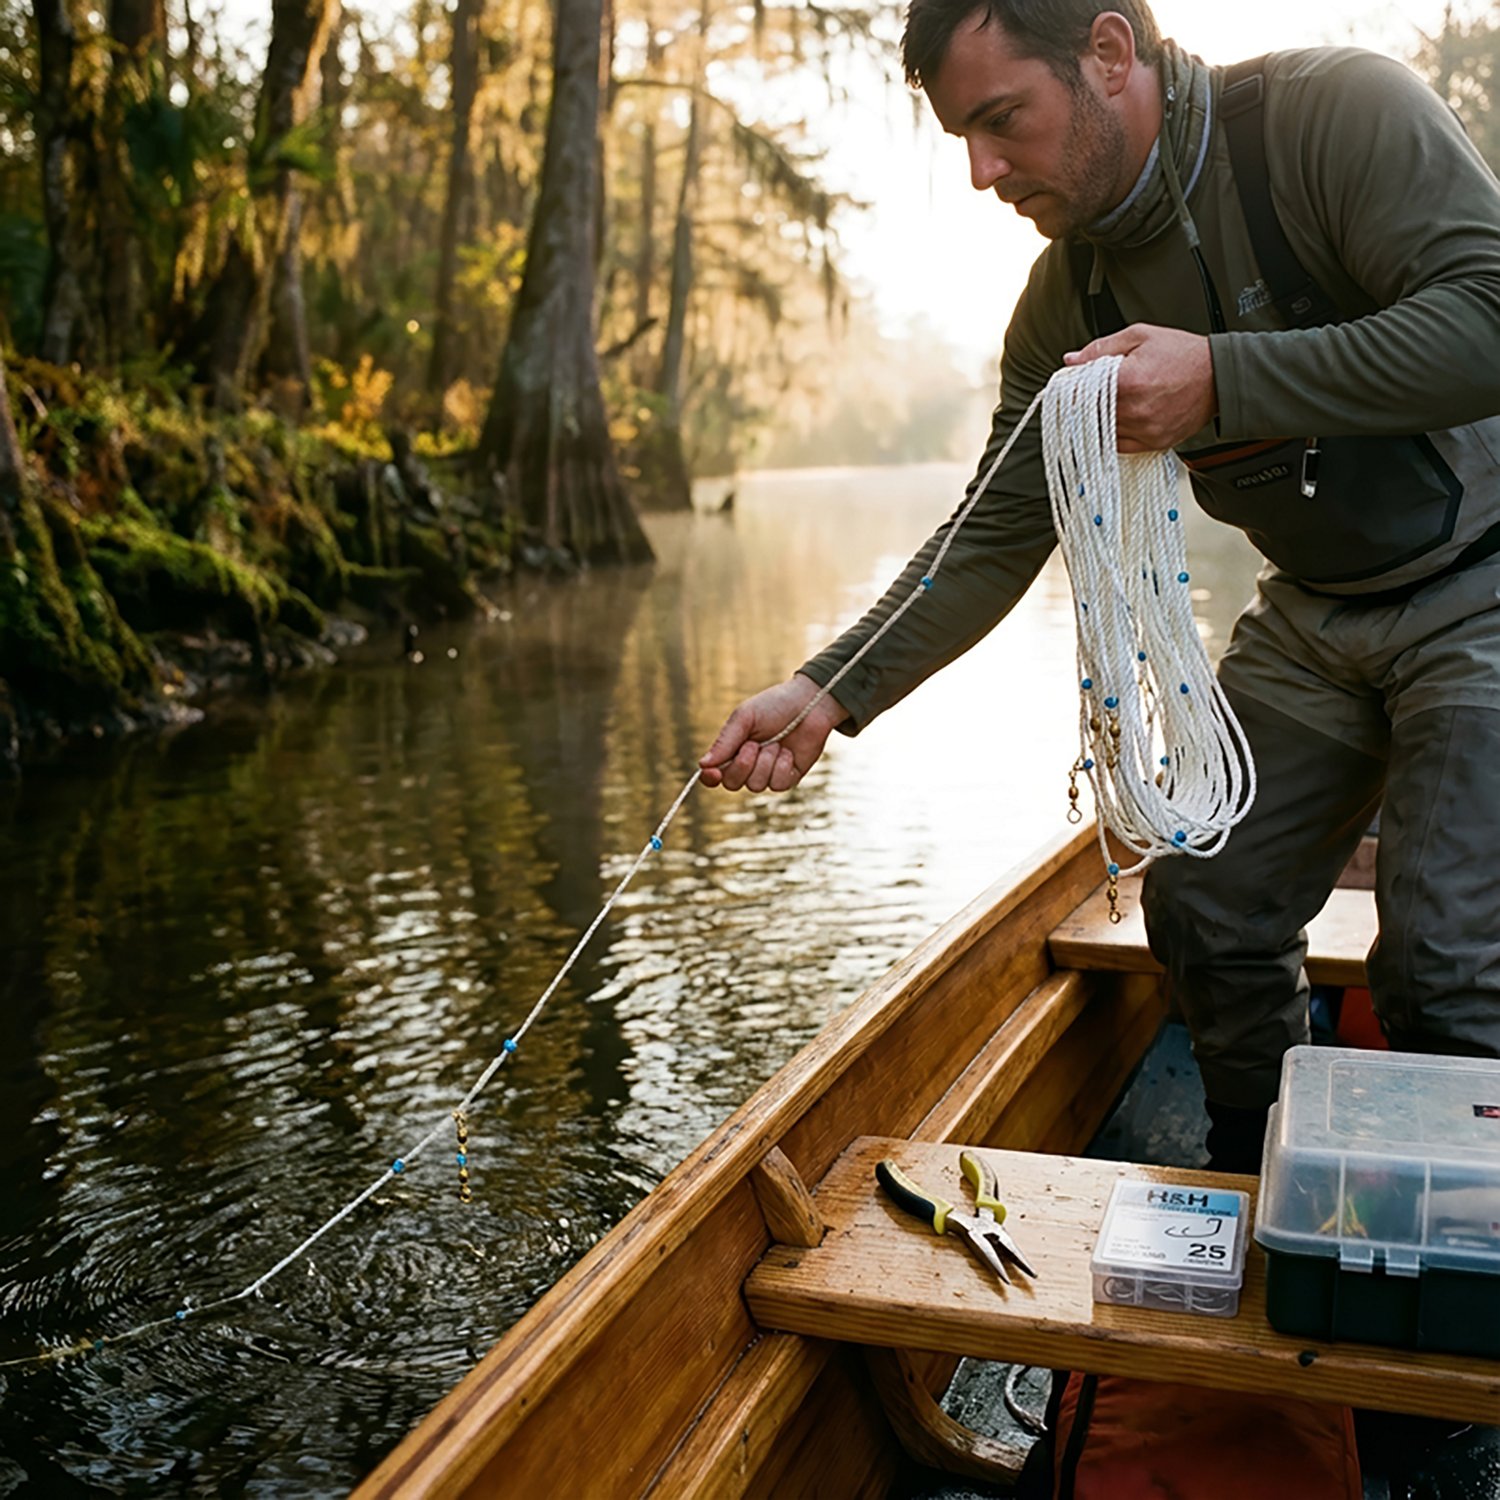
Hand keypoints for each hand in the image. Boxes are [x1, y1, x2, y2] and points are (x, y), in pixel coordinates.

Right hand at [699, 673, 848, 792]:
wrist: (809, 703)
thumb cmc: (775, 705)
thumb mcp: (745, 718)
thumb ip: (725, 741)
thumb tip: (703, 765)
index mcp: (733, 749)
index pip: (714, 773)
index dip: (710, 778)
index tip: (713, 773)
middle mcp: (749, 764)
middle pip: (732, 784)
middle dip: (742, 765)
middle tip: (754, 744)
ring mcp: (768, 773)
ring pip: (756, 785)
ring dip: (765, 762)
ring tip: (777, 742)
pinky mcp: (788, 778)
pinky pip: (777, 785)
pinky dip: (781, 766)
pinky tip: (788, 752)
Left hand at [1063, 324, 1216, 452]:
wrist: (1218, 377)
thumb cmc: (1182, 355)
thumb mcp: (1140, 336)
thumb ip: (1101, 348)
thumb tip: (1071, 359)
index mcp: (1128, 381)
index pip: (1081, 393)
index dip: (1071, 390)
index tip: (1070, 386)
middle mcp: (1135, 410)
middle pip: (1089, 414)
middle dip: (1085, 403)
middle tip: (1090, 392)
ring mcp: (1145, 430)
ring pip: (1102, 431)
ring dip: (1099, 419)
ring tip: (1112, 401)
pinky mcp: (1154, 443)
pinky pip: (1120, 445)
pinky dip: (1114, 433)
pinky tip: (1121, 417)